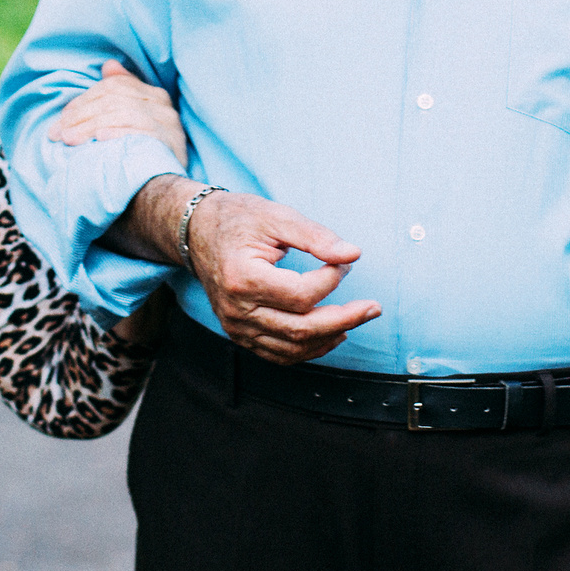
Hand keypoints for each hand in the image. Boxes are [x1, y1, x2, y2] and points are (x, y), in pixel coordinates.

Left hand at [50, 60, 186, 168]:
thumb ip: (121, 92)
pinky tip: (99, 139)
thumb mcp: (131, 122)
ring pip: (122, 113)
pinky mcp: (170, 143)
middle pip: (114, 99)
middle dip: (80, 115)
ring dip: (90, 126)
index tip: (61, 120)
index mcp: (154, 95)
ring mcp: (168, 124)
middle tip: (56, 134)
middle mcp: (163, 106)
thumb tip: (109, 65)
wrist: (167, 191)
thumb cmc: (143, 155)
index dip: (83, 100)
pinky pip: (141, 132)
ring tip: (69, 141)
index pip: (113, 87)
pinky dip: (118, 132)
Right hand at [126, 175, 379, 364]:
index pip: (301, 294)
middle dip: (344, 320)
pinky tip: (330, 334)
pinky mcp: (239, 334)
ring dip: (329, 338)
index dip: (331, 280)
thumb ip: (315, 236)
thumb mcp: (276, 216)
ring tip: (356, 319)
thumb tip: (352, 254)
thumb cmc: (237, 219)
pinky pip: (278, 354)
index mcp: (242, 277)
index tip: (343, 262)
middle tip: (372, 307)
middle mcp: (236, 309)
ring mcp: (235, 326)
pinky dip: (307, 349)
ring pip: (291, 348)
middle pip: (300, 329)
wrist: (196, 231)